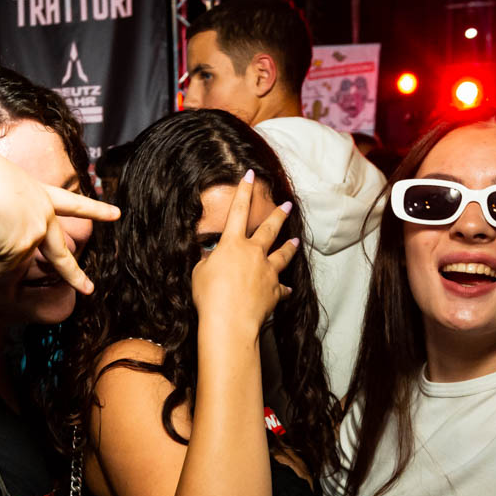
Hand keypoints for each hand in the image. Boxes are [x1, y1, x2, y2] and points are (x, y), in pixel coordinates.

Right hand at [0, 139, 119, 294]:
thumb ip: (3, 204)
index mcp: (38, 192)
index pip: (71, 202)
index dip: (94, 209)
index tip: (117, 214)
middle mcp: (42, 213)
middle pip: (60, 251)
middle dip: (74, 273)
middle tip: (88, 288)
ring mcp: (34, 232)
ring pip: (10, 260)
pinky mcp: (19, 249)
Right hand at [189, 170, 298, 335]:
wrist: (229, 321)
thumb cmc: (209, 296)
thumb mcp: (199, 274)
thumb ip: (208, 262)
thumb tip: (212, 260)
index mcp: (232, 244)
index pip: (238, 211)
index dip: (244, 191)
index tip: (250, 175)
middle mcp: (253, 253)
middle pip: (269, 229)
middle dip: (278, 214)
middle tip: (287, 205)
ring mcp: (267, 271)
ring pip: (282, 254)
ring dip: (289, 247)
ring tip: (295, 241)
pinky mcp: (274, 291)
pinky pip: (281, 288)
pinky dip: (282, 289)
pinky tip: (286, 290)